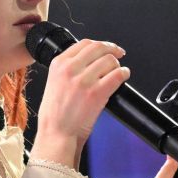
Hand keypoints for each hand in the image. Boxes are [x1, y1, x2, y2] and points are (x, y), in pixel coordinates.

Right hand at [30, 39, 128, 165]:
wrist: (57, 134)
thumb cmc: (55, 116)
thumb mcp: (53, 83)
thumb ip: (67, 70)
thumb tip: (88, 62)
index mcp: (58, 64)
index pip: (84, 43)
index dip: (100, 44)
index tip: (107, 48)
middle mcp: (70, 69)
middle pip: (99, 48)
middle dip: (112, 49)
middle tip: (118, 54)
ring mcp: (84, 80)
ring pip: (109, 61)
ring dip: (118, 65)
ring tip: (118, 72)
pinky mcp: (97, 93)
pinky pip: (117, 75)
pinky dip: (124, 74)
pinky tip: (124, 76)